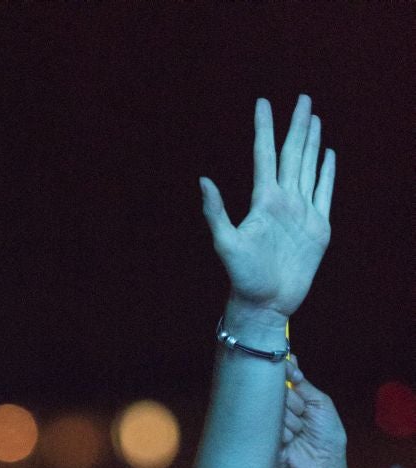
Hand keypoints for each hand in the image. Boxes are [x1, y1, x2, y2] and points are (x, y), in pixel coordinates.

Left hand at [201, 95, 334, 320]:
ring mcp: (302, 212)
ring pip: (309, 167)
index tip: (262, 103)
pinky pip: (325, 193)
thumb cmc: (243, 278)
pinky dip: (327, 173)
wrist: (266, 304)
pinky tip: (328, 155)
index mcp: (263, 200)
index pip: (265, 155)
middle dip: (297, 126)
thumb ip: (216, 212)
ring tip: (314, 119)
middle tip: (303, 98)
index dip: (264, 128)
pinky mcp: (318, 227)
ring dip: (312, 143)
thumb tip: (203, 180)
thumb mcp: (226, 244)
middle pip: (293, 154)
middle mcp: (284, 201)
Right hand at [279, 360, 348, 467]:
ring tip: (300, 433)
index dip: (285, 372)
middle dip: (294, 401)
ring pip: (275, 408)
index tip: (291, 373)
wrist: (322, 465)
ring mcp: (273, 422)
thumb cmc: (327, 435)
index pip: (283, 376)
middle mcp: (283, 407)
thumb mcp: (321, 403)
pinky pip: (270, 425)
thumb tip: (292, 360)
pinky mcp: (265, 437)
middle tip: (303, 414)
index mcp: (296, 397)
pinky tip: (291, 441)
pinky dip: (284, 432)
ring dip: (291, 420)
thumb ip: (303, 383)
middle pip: (278, 391)